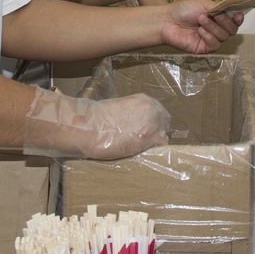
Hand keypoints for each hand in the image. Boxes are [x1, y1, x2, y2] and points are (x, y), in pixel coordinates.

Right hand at [23, 89, 169, 159]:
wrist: (90, 126)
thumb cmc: (98, 118)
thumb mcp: (119, 108)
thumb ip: (131, 114)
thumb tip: (133, 123)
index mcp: (144, 100)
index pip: (158, 113)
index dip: (154, 124)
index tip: (148, 131)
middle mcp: (152, 109)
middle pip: (164, 123)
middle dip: (157, 132)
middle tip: (146, 141)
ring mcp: (152, 123)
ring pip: (164, 134)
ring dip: (156, 141)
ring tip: (144, 148)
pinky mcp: (149, 138)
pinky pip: (161, 145)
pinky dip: (156, 150)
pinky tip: (146, 153)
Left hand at [161, 0, 243, 52]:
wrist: (168, 21)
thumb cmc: (183, 10)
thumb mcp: (204, 3)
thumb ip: (219, 8)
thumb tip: (233, 11)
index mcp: (218, 16)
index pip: (234, 19)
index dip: (238, 18)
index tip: (237, 15)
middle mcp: (216, 28)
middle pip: (232, 29)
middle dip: (225, 22)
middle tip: (215, 15)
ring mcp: (211, 38)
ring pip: (224, 37)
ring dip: (213, 27)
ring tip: (201, 20)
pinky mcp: (204, 48)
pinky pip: (215, 45)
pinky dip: (209, 37)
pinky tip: (200, 31)